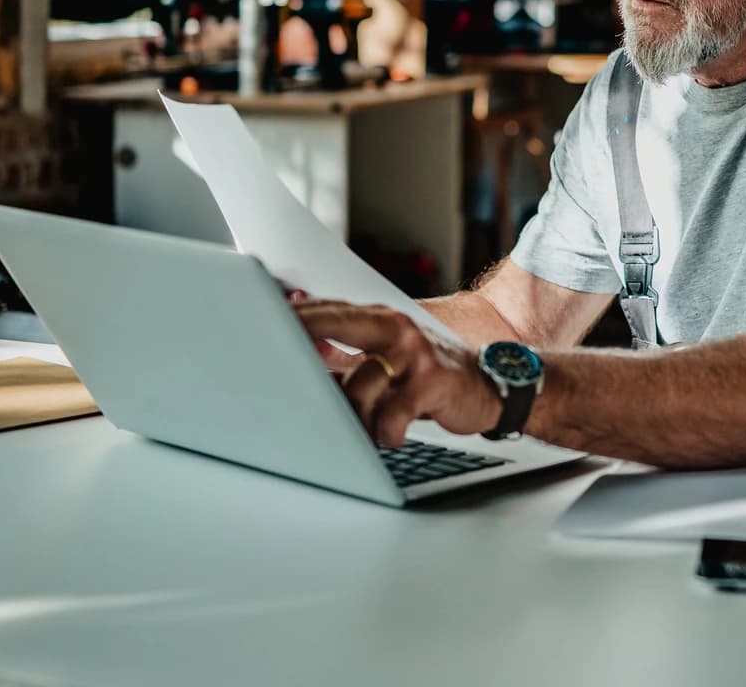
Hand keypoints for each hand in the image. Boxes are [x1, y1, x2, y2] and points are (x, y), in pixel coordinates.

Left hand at [292, 301, 497, 446]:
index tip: (255, 318)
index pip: (328, 311)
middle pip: (337, 324)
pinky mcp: (431, 384)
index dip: (292, 315)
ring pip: (358, 387)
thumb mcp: (388, 354)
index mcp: (381, 320)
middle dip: (301, 337)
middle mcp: (396, 329)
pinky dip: (385, 433)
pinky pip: (390, 415)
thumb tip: (299, 342)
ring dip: (353, 420)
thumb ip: (345, 348)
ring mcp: (414, 354)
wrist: (490, 386)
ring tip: (363, 431)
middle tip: (274, 358)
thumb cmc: (428, 374)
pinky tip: (392, 436)